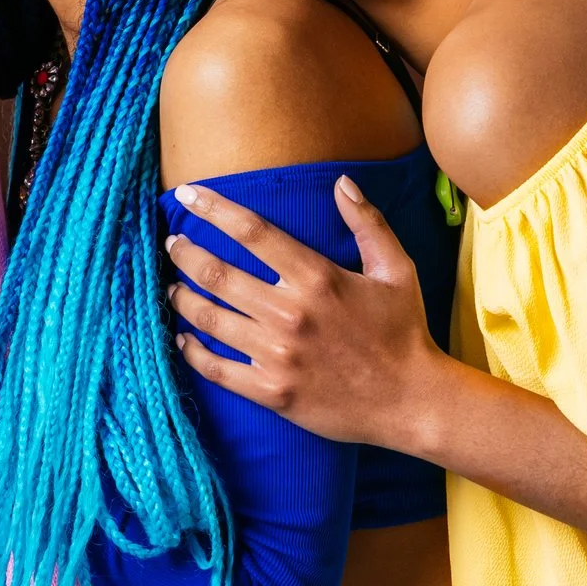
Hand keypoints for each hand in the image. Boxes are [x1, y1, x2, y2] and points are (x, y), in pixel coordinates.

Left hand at [165, 178, 448, 448]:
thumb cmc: (404, 333)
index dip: (213, 209)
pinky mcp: (271, 391)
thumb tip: (342, 182)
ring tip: (173, 287)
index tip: (187, 195)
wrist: (414, 402)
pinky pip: (215, 368)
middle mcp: (290, 313)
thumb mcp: (396, 271)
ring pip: (208, 318)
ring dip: (181, 298)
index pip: (251, 232)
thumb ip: (368, 223)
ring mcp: (278, 354)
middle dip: (185, 253)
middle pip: (217, 273)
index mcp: (317, 278)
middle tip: (172, 244)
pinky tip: (183, 338)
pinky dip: (191, 351)